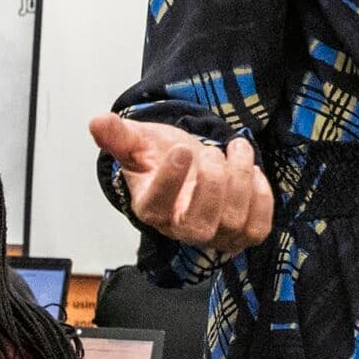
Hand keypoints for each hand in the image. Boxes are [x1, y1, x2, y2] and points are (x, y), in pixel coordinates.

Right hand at [90, 113, 274, 253]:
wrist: (190, 165)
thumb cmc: (163, 156)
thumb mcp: (138, 141)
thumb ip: (118, 135)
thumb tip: (97, 122)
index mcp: (151, 209)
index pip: (158, 206)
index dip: (171, 180)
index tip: (182, 150)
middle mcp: (182, 230)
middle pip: (201, 224)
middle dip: (213, 182)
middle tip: (212, 150)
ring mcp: (215, 237)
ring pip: (234, 223)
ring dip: (241, 178)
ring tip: (237, 147)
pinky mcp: (243, 234)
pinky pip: (258, 227)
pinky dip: (261, 195)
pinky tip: (251, 170)